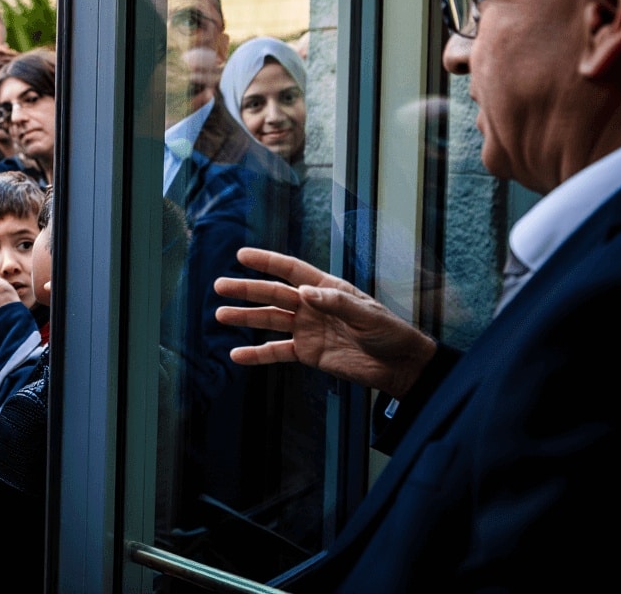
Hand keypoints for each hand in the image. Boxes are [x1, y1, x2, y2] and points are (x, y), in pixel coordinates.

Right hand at [214, 248, 437, 398]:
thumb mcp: (368, 314)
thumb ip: (336, 302)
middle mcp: (312, 306)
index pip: (292, 270)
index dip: (267, 262)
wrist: (399, 366)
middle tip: (220, 285)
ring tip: (221, 314)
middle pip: (273, 295)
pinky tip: (238, 355)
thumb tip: (304, 292)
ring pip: (269, 321)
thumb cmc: (390, 333)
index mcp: (327, 288)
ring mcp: (307, 330)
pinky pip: (277, 352)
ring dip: (245, 318)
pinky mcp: (307, 353)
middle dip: (247, 290)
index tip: (242, 255)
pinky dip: (257, 354)